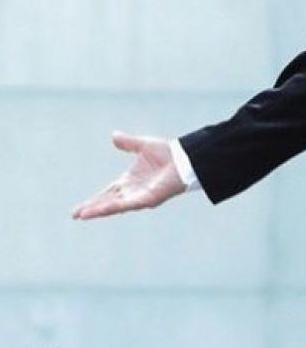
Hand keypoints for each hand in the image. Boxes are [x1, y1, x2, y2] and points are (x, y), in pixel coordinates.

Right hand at [71, 131, 186, 219]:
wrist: (185, 157)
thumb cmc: (168, 153)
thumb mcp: (143, 146)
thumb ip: (128, 143)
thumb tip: (114, 135)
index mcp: (130, 181)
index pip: (108, 193)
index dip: (94, 200)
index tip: (78, 210)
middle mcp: (133, 191)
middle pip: (108, 202)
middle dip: (92, 209)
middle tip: (75, 215)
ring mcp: (140, 197)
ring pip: (115, 206)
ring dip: (99, 210)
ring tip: (82, 215)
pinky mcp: (148, 199)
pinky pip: (128, 204)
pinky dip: (113, 207)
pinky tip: (101, 210)